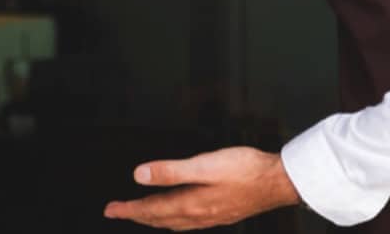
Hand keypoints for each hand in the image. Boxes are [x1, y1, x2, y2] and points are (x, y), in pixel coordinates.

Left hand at [103, 147, 299, 230]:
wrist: (278, 182)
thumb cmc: (246, 170)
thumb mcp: (205, 165)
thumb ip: (171, 170)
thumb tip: (140, 174)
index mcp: (192, 203)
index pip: (151, 209)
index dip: (128, 208)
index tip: (111, 209)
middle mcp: (199, 214)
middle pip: (159, 218)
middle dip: (136, 215)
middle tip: (117, 212)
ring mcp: (211, 216)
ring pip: (173, 222)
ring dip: (153, 218)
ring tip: (140, 214)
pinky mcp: (221, 213)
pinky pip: (188, 222)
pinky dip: (173, 219)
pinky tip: (178, 215)